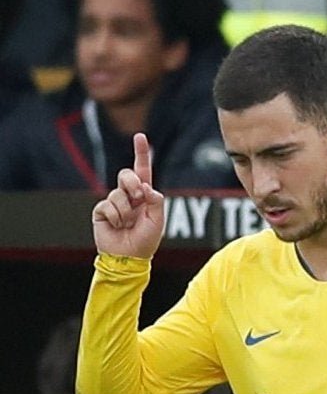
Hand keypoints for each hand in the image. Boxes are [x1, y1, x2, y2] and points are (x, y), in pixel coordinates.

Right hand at [91, 132, 164, 258]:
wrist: (129, 257)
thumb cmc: (146, 240)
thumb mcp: (158, 220)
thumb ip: (155, 200)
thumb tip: (145, 185)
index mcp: (144, 196)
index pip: (142, 171)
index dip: (141, 154)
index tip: (140, 136)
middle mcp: (128, 196)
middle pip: (126, 175)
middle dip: (132, 183)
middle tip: (138, 197)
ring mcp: (114, 202)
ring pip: (118, 193)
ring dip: (126, 211)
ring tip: (127, 224)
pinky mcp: (101, 210)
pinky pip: (107, 205)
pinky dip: (115, 217)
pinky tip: (117, 226)